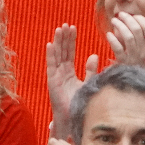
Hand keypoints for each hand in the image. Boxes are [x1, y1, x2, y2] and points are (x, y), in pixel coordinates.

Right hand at [46, 24, 97, 142]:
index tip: (73, 28)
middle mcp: (60, 73)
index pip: (69, 53)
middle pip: (62, 52)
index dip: (70, 41)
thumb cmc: (79, 104)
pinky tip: (50, 44)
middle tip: (66, 25)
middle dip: (64, 38)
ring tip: (59, 29)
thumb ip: (90, 70)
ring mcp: (55, 77)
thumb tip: (94, 55)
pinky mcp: (52, 82)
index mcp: (68, 73)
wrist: (73, 119)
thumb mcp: (88, 83)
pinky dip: (50, 55)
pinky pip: (51, 66)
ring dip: (57, 43)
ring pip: (56, 56)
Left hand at [105, 12, 144, 68]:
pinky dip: (113, 39)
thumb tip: (128, 22)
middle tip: (120, 15)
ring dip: (120, 26)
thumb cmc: (138, 67)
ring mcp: (135, 57)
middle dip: (128, 19)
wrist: (136, 86)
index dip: (140, 19)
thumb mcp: (144, 53)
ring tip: (113, 21)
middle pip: (137, 29)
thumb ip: (139, 39)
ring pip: (128, 36)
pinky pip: (118, 48)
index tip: (133, 15)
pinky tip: (108, 35)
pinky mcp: (124, 63)